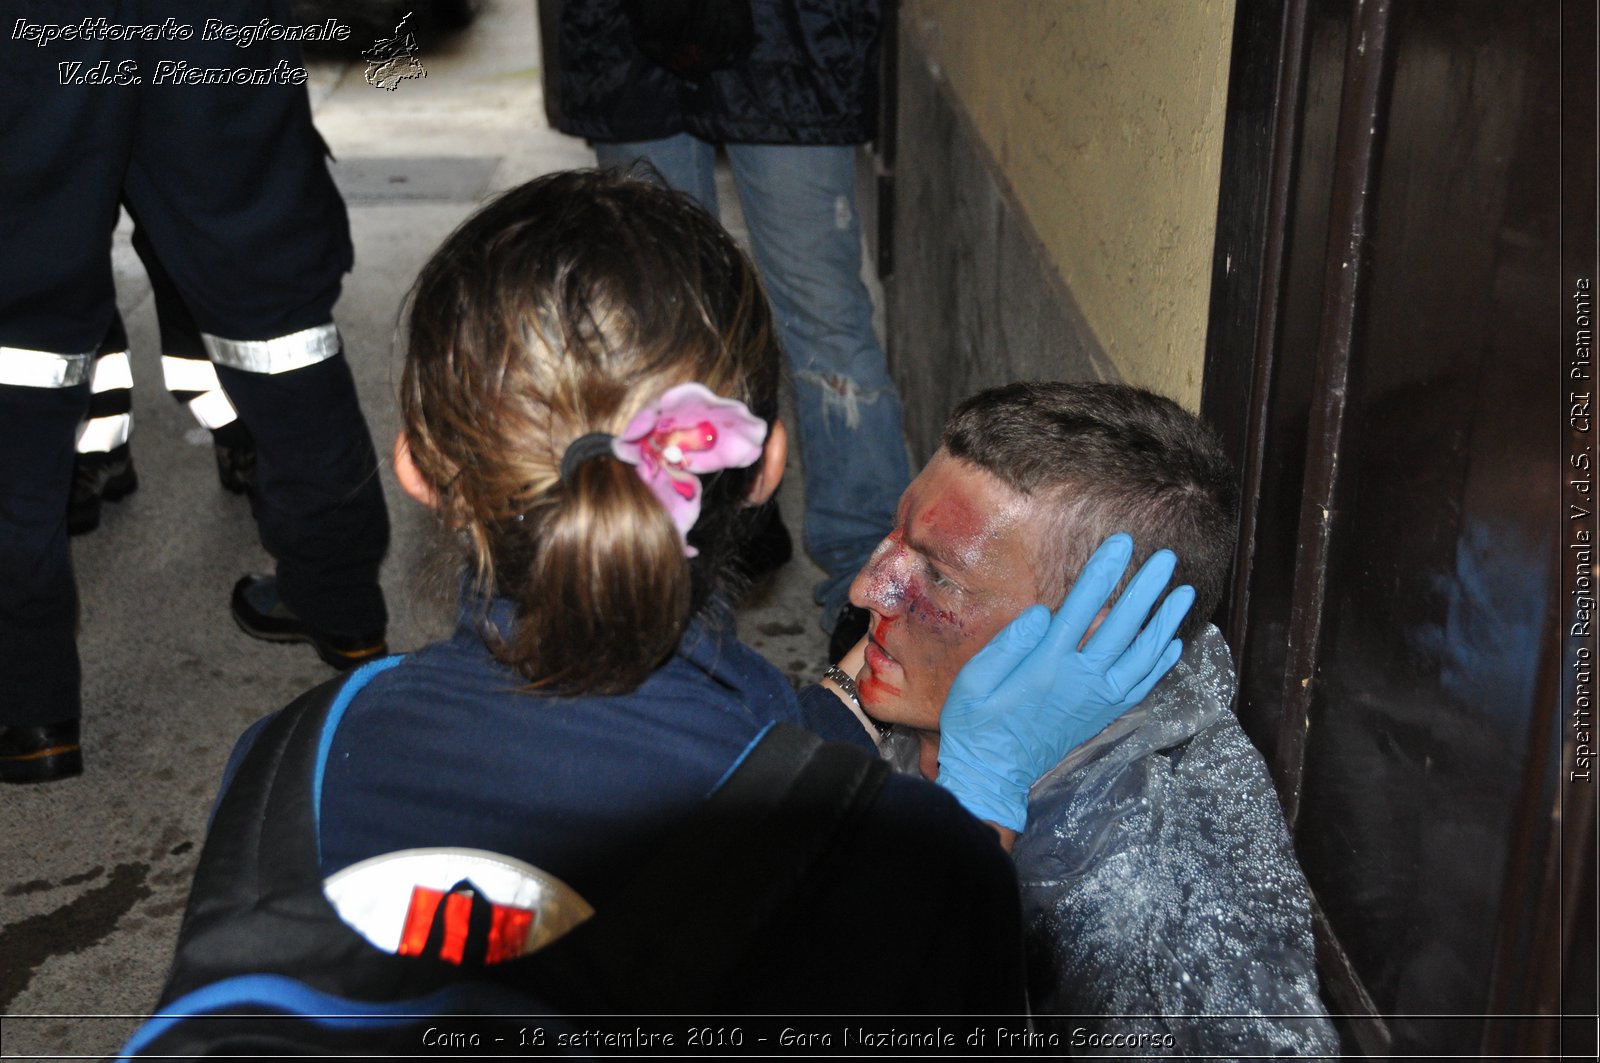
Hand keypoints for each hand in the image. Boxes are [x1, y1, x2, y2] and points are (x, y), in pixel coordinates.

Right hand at [935, 533, 1195, 831]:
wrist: (992, 774)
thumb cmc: (975, 722)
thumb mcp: (975, 679)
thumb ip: (1010, 643)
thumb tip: (1044, 611)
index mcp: (1046, 665)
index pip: (1082, 607)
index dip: (1103, 571)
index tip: (1121, 543)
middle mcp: (1080, 681)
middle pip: (1122, 627)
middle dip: (1145, 588)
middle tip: (1166, 558)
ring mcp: (1096, 700)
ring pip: (1142, 657)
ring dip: (1164, 622)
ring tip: (1183, 592)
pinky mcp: (1102, 715)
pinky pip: (1141, 686)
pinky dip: (1159, 663)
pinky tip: (1171, 642)